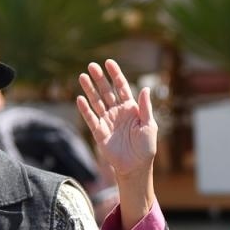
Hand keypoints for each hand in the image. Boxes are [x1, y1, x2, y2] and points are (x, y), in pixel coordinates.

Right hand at [76, 60, 156, 183]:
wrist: (136, 167)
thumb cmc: (146, 147)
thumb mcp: (149, 125)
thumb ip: (145, 107)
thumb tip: (145, 88)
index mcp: (131, 108)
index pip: (121, 87)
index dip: (115, 75)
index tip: (108, 62)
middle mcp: (117, 112)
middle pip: (106, 91)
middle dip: (99, 79)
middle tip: (91, 65)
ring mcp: (107, 121)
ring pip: (97, 101)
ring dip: (89, 89)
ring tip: (82, 76)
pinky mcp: (99, 132)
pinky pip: (91, 118)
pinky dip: (85, 109)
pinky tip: (80, 98)